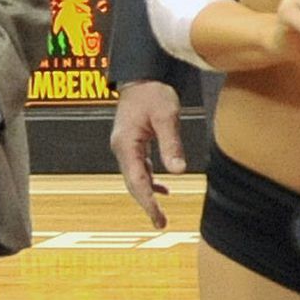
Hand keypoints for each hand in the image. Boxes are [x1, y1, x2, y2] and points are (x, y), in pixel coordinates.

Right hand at [111, 78, 184, 225]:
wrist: (142, 75)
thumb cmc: (153, 92)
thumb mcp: (166, 116)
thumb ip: (171, 144)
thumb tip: (178, 171)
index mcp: (126, 144)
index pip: (136, 180)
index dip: (147, 201)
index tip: (158, 217)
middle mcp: (121, 148)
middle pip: (132, 183)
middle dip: (146, 204)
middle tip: (161, 223)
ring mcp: (125, 146)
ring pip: (135, 178)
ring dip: (147, 195)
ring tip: (160, 214)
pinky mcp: (131, 143)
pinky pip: (139, 168)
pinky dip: (149, 181)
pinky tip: (164, 188)